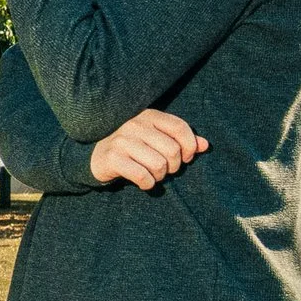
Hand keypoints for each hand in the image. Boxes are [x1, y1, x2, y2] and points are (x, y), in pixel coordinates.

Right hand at [89, 109, 208, 190]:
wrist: (95, 156)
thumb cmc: (132, 147)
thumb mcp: (156, 138)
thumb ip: (181, 140)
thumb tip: (205, 145)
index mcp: (148, 116)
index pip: (180, 128)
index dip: (190, 146)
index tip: (186, 158)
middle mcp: (135, 125)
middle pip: (172, 150)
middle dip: (174, 166)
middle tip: (165, 170)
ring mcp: (122, 141)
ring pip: (159, 164)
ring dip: (160, 177)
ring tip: (154, 176)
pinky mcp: (113, 158)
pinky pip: (142, 176)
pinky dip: (147, 184)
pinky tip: (144, 183)